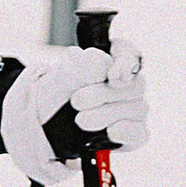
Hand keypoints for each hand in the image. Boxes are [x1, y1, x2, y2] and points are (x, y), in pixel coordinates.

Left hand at [1, 40, 148, 185]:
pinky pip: (139, 132)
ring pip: (136, 109)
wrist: (46, 126)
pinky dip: (122, 132)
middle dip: (103, 94)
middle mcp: (129, 84)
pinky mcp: (134, 133)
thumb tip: (99, 60)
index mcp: (112, 61)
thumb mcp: (61, 78)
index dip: (125, 62)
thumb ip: (81, 66)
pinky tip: (107, 132)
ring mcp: (135, 109)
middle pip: (134, 84)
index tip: (112, 75)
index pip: (129, 53)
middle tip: (77, 101)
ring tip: (80, 120)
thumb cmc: (59, 96)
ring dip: (104, 115)